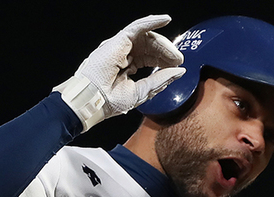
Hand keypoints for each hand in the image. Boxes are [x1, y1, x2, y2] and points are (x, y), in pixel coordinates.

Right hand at [54, 15, 185, 130]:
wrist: (94, 101)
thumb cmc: (110, 101)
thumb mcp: (143, 91)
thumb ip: (161, 80)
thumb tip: (179, 71)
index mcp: (127, 67)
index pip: (150, 58)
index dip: (164, 60)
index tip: (178, 65)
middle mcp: (123, 54)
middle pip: (150, 46)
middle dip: (166, 52)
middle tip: (179, 59)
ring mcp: (120, 46)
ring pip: (146, 37)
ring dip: (163, 43)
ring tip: (174, 53)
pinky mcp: (119, 40)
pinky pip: (138, 26)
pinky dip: (152, 21)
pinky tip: (165, 19)